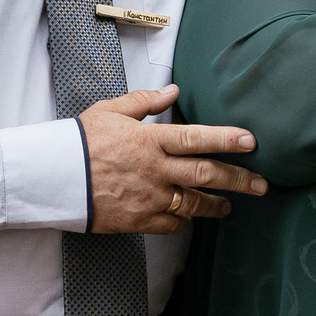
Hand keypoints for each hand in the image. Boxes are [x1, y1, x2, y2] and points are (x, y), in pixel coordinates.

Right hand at [82, 86, 266, 233]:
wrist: (52, 177)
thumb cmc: (79, 141)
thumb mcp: (110, 111)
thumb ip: (145, 101)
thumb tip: (173, 91)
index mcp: (150, 140)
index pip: (197, 138)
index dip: (227, 140)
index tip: (251, 142)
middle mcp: (155, 169)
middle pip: (206, 174)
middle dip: (239, 179)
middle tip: (262, 184)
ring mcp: (148, 197)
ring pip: (193, 203)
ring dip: (215, 205)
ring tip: (229, 206)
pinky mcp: (137, 220)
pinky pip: (170, 224)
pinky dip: (182, 221)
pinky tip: (189, 217)